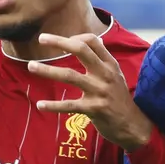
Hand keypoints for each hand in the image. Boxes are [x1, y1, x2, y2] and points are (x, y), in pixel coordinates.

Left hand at [28, 33, 153, 150]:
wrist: (133, 125)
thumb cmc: (120, 99)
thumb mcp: (116, 75)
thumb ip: (103, 60)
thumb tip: (94, 41)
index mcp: (110, 64)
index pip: (92, 41)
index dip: (75, 37)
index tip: (62, 42)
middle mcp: (105, 74)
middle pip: (80, 50)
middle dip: (59, 42)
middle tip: (41, 38)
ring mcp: (99, 91)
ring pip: (69, 75)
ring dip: (47, 70)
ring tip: (31, 66)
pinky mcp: (94, 109)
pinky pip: (69, 105)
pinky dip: (53, 105)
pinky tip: (40, 105)